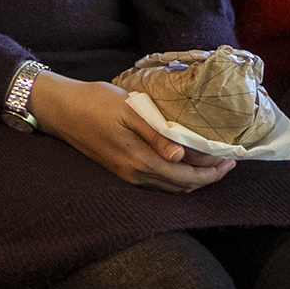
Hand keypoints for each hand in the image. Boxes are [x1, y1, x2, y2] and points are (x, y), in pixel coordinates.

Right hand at [29, 71, 234, 192]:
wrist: (58, 108)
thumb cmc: (93, 101)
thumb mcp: (128, 110)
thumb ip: (156, 134)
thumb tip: (180, 156)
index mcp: (140, 161)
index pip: (187, 176)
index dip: (212, 171)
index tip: (231, 158)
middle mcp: (134, 175)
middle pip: (181, 186)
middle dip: (208, 177)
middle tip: (227, 160)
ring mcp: (126, 175)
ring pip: (169, 187)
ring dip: (192, 178)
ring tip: (210, 161)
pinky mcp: (119, 170)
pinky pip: (156, 182)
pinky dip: (176, 176)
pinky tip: (181, 161)